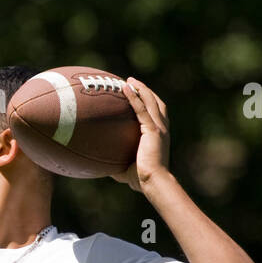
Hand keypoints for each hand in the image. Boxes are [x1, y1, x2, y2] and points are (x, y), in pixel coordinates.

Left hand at [111, 77, 169, 191]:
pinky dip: (134, 97)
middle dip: (145, 90)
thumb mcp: (126, 169)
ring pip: (150, 102)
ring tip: (129, 81)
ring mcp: (159, 128)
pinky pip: (142, 109)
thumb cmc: (141, 180)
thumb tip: (100, 166)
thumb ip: (116, 164)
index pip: (157, 114)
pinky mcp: (153, 130)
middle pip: (156, 103)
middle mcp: (162, 128)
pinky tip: (125, 88)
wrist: (153, 182)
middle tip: (132, 82)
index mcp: (159, 136)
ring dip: (140, 89)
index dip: (149, 102)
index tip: (138, 94)